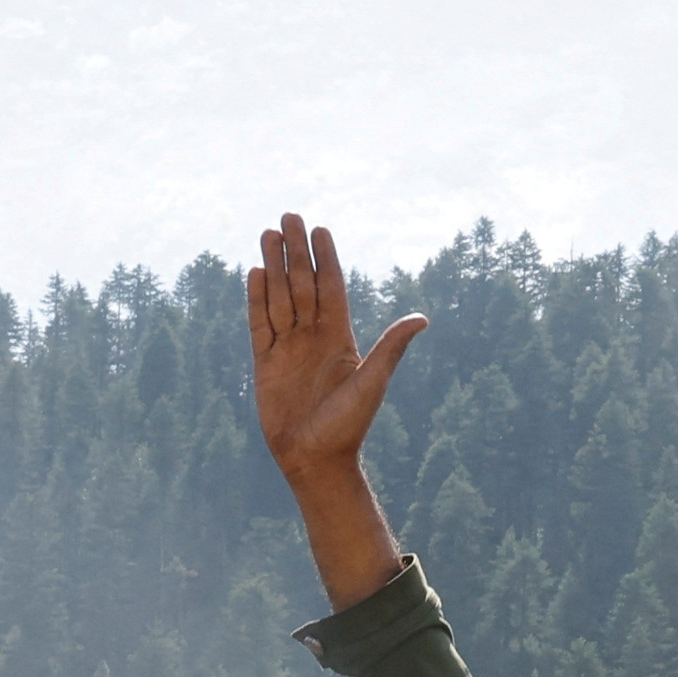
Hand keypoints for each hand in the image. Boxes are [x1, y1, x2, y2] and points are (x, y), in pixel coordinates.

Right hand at [247, 216, 426, 486]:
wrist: (316, 460)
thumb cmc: (349, 426)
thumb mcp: (373, 382)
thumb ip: (391, 346)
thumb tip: (422, 318)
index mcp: (340, 338)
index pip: (332, 288)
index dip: (326, 259)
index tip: (320, 229)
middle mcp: (313, 338)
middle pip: (302, 285)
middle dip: (296, 252)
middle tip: (288, 216)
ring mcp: (288, 348)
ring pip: (279, 298)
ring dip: (275, 266)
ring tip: (269, 234)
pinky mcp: (265, 363)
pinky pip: (259, 324)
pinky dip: (256, 299)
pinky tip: (255, 272)